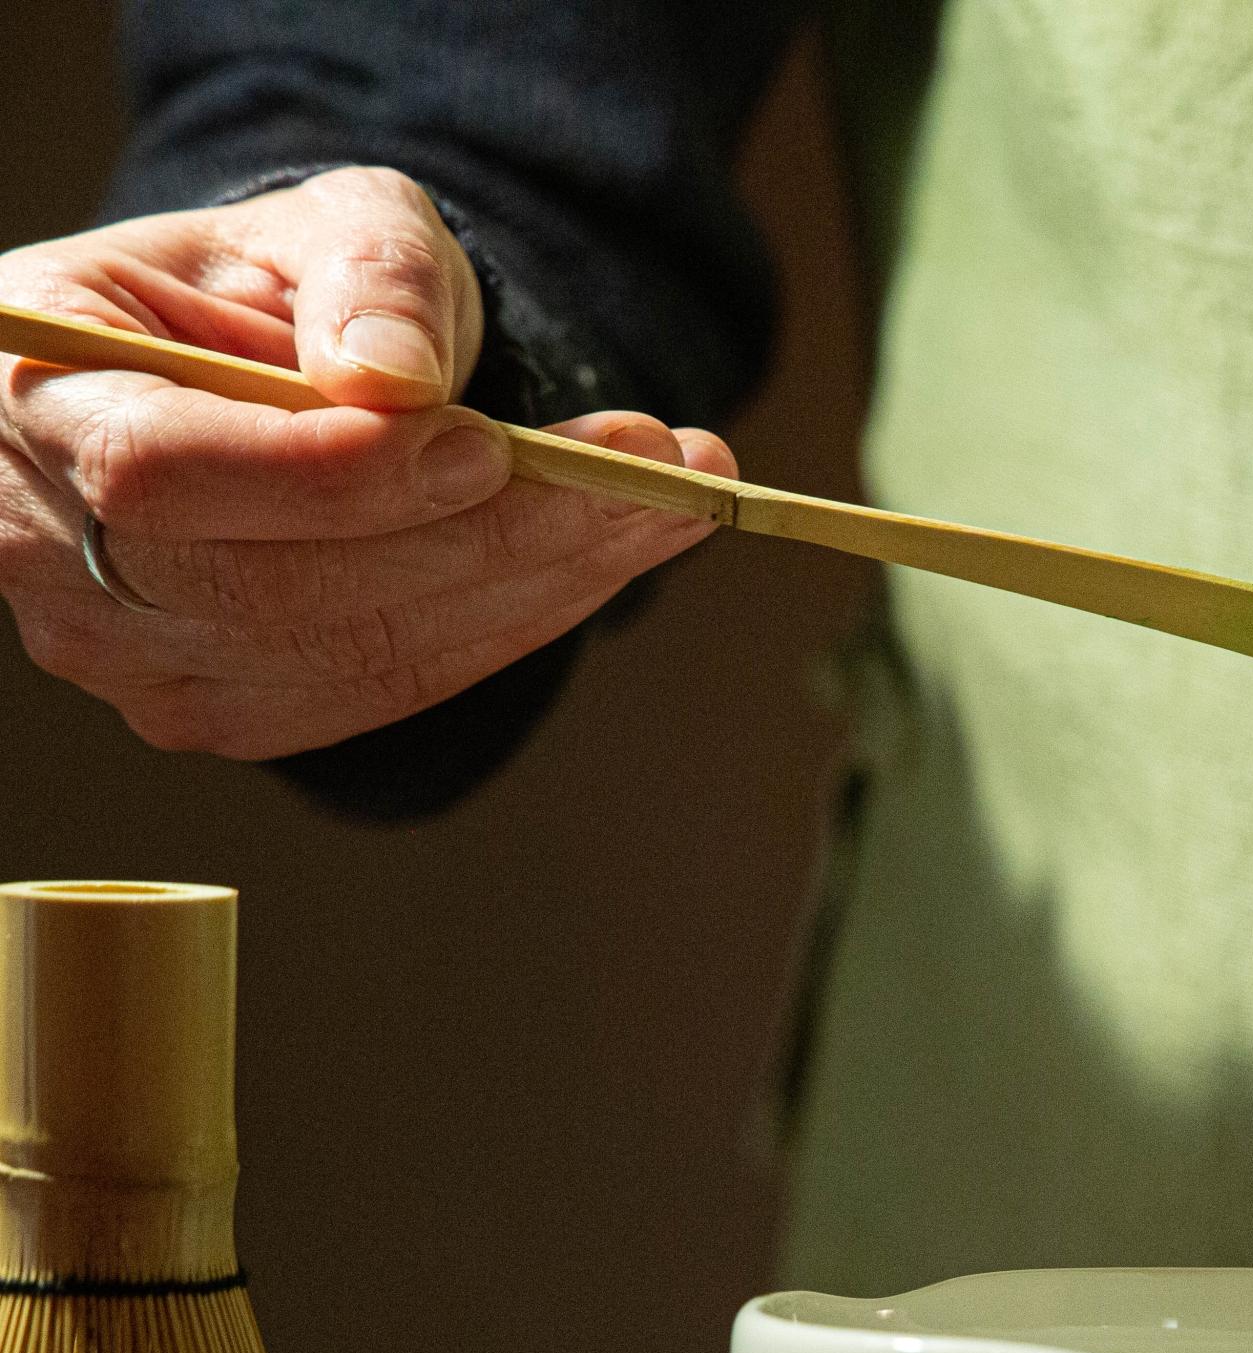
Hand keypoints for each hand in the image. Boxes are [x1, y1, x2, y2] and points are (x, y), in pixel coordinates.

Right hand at [0, 166, 732, 758]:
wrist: (270, 375)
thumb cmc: (278, 291)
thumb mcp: (328, 227)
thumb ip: (366, 279)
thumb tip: (395, 381)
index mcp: (39, 397)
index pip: (161, 476)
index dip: (333, 475)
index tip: (488, 442)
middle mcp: (57, 553)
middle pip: (281, 589)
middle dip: (496, 533)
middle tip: (661, 469)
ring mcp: (141, 657)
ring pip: (356, 652)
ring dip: (542, 582)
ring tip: (674, 500)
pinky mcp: (237, 710)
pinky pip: (391, 687)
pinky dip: (520, 621)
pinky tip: (612, 553)